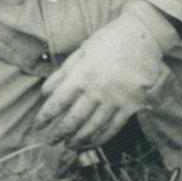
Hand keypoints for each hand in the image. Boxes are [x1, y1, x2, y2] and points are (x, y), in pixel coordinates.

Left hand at [35, 0, 174, 149]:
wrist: (144, 35)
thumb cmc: (110, 40)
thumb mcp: (82, 51)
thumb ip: (63, 73)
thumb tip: (45, 93)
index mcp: (82, 75)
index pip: (58, 102)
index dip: (45, 117)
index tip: (37, 126)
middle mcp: (97, 90)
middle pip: (74, 119)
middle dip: (60, 133)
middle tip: (52, 142)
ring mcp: (116, 99)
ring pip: (93, 127)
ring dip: (79, 139)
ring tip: (69, 145)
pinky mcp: (132, 104)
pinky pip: (114, 127)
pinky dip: (102, 138)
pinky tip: (92, 143)